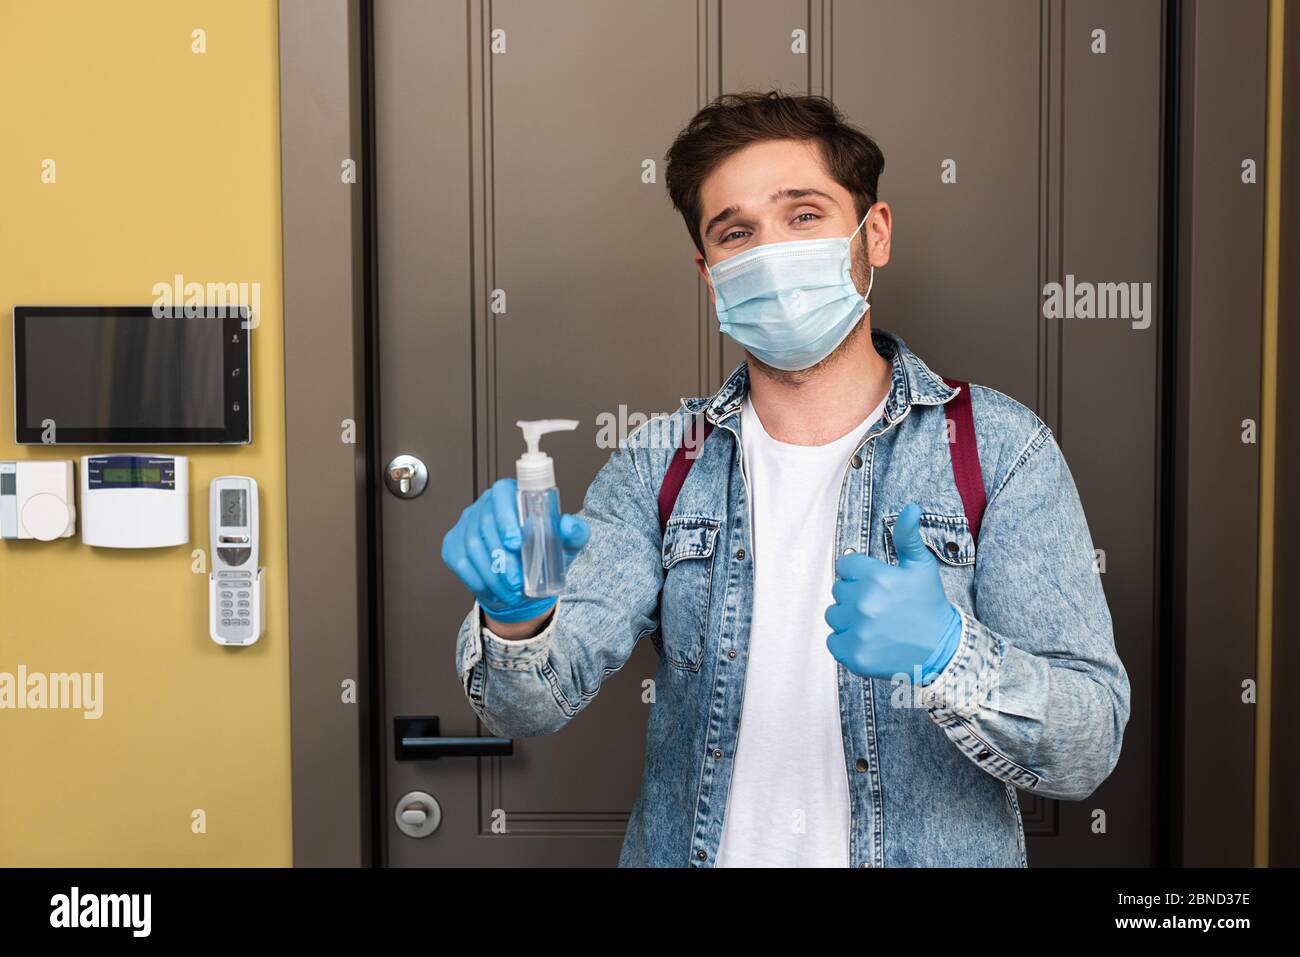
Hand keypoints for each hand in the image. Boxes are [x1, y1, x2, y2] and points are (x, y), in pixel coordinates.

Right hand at [441, 477, 589, 623]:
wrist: (525, 582)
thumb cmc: (544, 554)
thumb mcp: (566, 545)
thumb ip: (574, 533)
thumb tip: (568, 526)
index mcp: (511, 495)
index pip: (502, 494)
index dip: (505, 517)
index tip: (515, 542)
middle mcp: (485, 506)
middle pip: (486, 526)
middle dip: (502, 558)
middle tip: (517, 581)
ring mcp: (466, 525)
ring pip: (473, 548)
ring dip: (492, 574)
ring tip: (510, 590)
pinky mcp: (453, 546)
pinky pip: (461, 563)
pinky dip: (478, 580)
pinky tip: (493, 590)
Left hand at [824, 502, 961, 683]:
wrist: (942, 650)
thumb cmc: (929, 604)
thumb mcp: (921, 566)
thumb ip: (908, 536)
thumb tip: (911, 507)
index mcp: (877, 576)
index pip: (845, 565)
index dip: (860, 573)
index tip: (877, 585)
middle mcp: (865, 602)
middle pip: (838, 590)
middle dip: (855, 596)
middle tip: (880, 607)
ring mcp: (858, 631)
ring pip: (833, 616)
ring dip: (848, 619)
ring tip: (874, 624)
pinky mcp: (854, 655)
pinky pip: (833, 642)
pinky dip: (846, 643)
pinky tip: (869, 641)